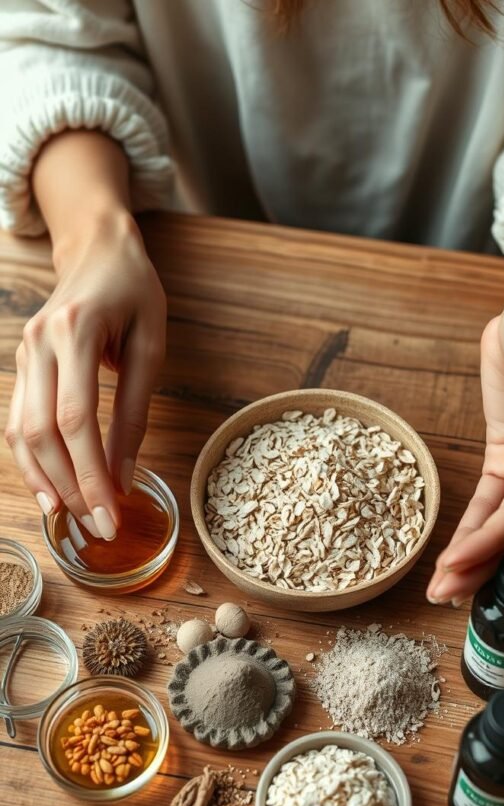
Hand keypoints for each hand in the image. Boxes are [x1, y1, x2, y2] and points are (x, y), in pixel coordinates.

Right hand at [5, 211, 165, 538]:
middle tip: (99, 526)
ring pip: (22, 431)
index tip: (112, 514)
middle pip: (44, 433)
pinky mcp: (21, 363)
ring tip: (72, 517)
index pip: (77, 421)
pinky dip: (31, 460)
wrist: (98, 248)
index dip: (92, 475)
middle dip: (71, 487)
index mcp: (76, 332)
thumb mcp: (152, 345)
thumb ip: (137, 411)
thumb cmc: (134, 292)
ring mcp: (23, 352)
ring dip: (45, 480)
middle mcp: (40, 343)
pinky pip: (18, 421)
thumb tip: (125, 475)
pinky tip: (51, 489)